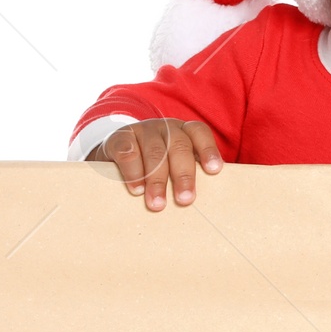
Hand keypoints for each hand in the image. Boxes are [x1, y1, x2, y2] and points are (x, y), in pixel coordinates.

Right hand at [88, 118, 223, 208]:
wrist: (116, 152)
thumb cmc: (155, 165)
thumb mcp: (173, 165)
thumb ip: (187, 175)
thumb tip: (196, 200)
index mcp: (184, 132)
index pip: (199, 133)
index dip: (208, 150)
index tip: (214, 170)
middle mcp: (165, 127)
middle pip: (179, 146)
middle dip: (183, 174)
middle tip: (184, 200)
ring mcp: (143, 130)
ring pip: (154, 151)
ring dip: (157, 180)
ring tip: (157, 204)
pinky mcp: (120, 137)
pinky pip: (128, 152)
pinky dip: (133, 172)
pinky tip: (137, 190)